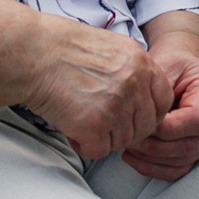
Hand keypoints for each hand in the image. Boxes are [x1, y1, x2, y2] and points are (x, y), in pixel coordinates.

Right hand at [12, 9, 173, 160]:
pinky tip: (72, 129)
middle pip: (147, 126)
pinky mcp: (95, 125)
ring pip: (123, 141)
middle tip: (103, 123)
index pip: (164, 101)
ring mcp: (117, 105)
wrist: (34, 54)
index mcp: (141, 63)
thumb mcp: (112, 48)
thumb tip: (141, 97)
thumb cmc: (63, 49)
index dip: (148, 113)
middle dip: (126, 130)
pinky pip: (99, 150)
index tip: (131, 116)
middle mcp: (135, 84)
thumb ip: (132, 72)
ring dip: (103, 137)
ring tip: (80, 120)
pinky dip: (85, 145)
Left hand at [122, 15, 198, 181]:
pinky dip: (154, 169)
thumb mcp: (166, 65)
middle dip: (154, 146)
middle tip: (129, 137)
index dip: (168, 127)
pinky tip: (133, 158)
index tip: (142, 122)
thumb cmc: (175, 63)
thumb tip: (138, 115)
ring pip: (182, 161)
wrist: (185, 66)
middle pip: (189, 146)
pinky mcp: (196, 149)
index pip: (197, 120)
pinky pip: (178, 169)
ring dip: (151, 159)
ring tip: (128, 146)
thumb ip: (157, 89)